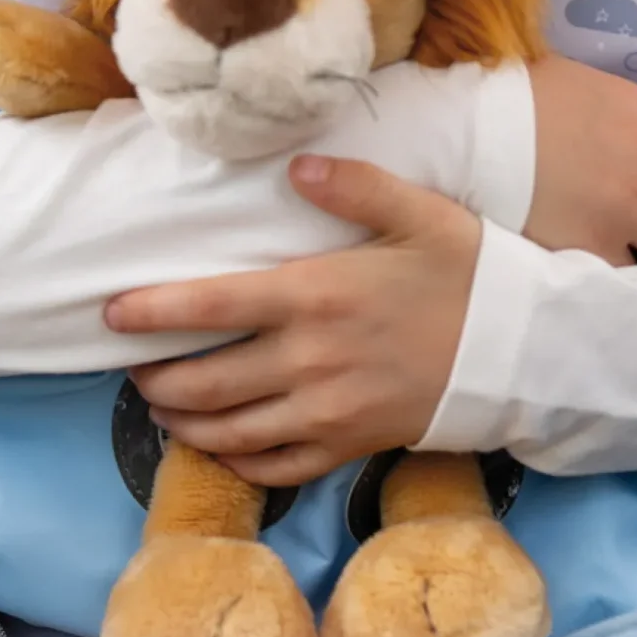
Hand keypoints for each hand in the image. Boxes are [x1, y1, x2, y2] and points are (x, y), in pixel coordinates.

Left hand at [102, 157, 479, 485]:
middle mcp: (310, 361)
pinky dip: (236, 464)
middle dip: (155, 379)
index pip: (209, 306)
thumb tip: (293, 169)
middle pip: (204, 382)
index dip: (150, 313)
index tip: (111, 314)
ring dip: (183, 423)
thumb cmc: (471, 276)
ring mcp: (327, 412)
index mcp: (316, 296)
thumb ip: (354, 187)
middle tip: (135, 369)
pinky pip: (275, 468)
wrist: (525, 352)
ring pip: (229, 432)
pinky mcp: (350, 447)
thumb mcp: (421, 214)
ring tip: (163, 407)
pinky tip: (220, 449)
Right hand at [526, 53, 636, 262]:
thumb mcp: (580, 88)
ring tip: (613, 261)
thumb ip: (616, 121)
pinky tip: (590, 275)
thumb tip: (619, 145)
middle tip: (634, 237)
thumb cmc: (508, 97)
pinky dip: (612, 281)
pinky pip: (625, 280)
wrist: (462, 126)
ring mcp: (627, 214)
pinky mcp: (593, 251)